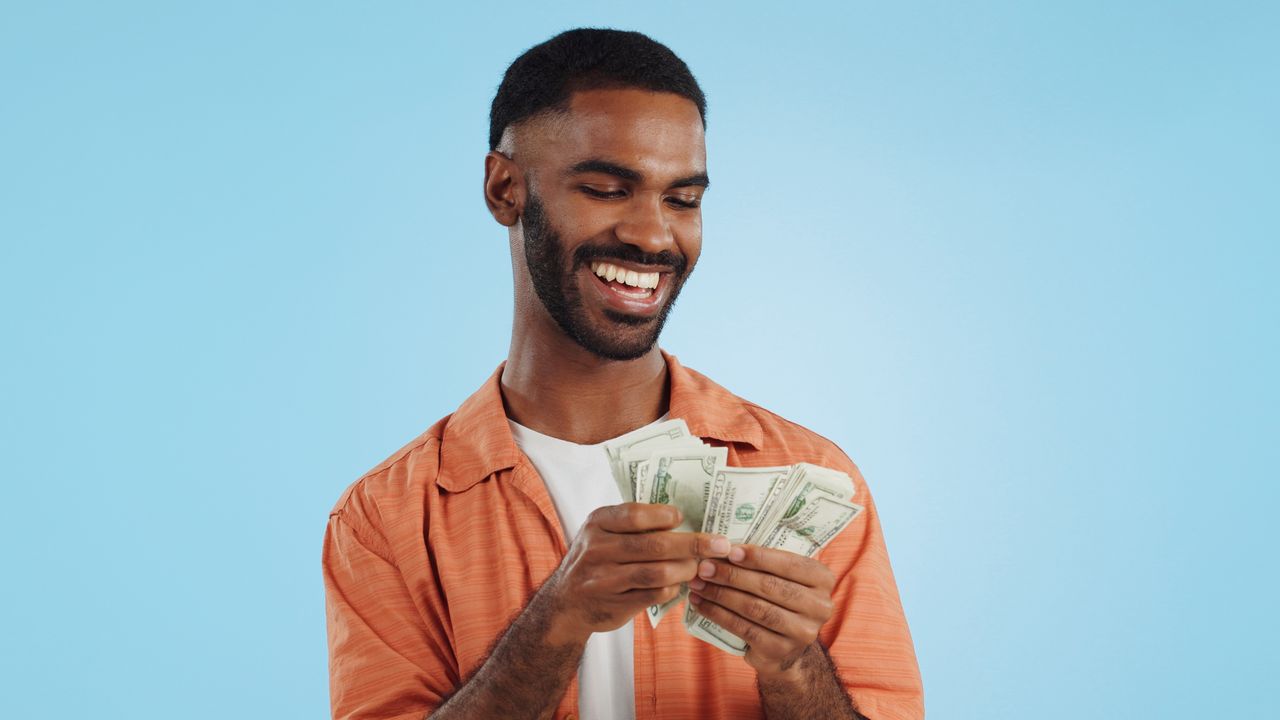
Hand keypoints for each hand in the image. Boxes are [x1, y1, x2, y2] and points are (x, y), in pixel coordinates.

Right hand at [543, 502, 731, 644]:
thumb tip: (682, 519)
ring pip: (657, 573)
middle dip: (693, 545)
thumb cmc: (595, 560)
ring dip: (686, 570)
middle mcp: (598, 550)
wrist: (565, 604)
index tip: (683, 516)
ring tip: (702, 567)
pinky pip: (654, 595)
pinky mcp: (615, 604)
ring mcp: (605, 579)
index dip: (664, 515)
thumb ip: (632, 525)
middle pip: (654, 545)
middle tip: (720, 545)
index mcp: (597, 523)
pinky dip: (673, 589)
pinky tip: (682, 584)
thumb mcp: (602, 534)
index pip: (635, 514)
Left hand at [687, 544, 835, 677]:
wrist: (787, 650)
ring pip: (754, 608)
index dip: (758, 557)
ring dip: (721, 594)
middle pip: (769, 586)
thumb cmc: (780, 601)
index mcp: (822, 579)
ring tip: (698, 584)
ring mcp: (802, 632)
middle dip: (732, 575)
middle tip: (704, 567)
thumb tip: (725, 546)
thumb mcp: (785, 578)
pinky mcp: (780, 650)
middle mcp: (819, 606)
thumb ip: (768, 562)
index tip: (730, 551)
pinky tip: (701, 605)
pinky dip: (718, 615)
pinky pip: (744, 628)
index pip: (789, 564)